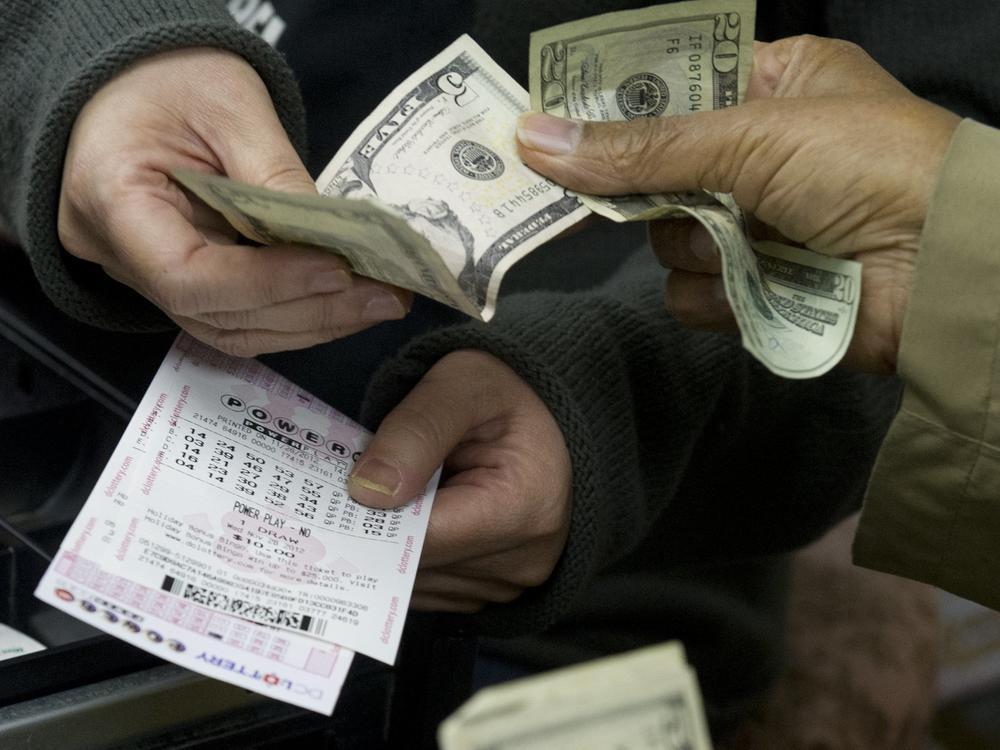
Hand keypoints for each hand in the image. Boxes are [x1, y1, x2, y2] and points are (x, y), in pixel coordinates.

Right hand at [58, 48, 411, 355]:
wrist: (140, 80)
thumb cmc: (173, 76)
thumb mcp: (230, 105)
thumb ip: (276, 177)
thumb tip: (336, 241)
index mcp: (111, 198)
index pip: (188, 276)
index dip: (268, 283)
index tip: (338, 269)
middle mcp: (121, 255)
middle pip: (217, 313)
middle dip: (308, 309)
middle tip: (384, 295)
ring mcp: (147, 275)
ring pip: (232, 327)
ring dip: (311, 321)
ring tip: (378, 300)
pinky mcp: (183, 280)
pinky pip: (238, 315)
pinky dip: (295, 313)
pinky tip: (346, 299)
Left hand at [347, 350, 571, 612]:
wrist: (555, 411)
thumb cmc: (510, 389)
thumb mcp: (462, 384)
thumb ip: (415, 431)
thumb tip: (365, 492)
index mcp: (523, 508)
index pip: (422, 537)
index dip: (369, 518)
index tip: (329, 498)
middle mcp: (524, 560)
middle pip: (416, 568)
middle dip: (374, 530)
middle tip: (340, 492)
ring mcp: (513, 582)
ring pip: (417, 585)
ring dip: (390, 547)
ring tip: (382, 496)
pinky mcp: (498, 588)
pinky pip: (433, 588)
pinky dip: (410, 556)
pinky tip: (407, 515)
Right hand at [516, 35, 960, 373]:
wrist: (944, 271)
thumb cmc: (866, 164)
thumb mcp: (751, 134)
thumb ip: (640, 147)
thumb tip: (534, 138)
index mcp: (770, 86)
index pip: (667, 92)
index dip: (614, 110)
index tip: (558, 126)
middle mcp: (756, 156)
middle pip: (652, 173)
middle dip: (651, 189)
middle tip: (643, 189)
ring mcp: (753, 228)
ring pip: (664, 242)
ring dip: (698, 246)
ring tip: (752, 240)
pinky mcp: (752, 291)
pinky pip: (689, 294)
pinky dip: (716, 295)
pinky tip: (758, 284)